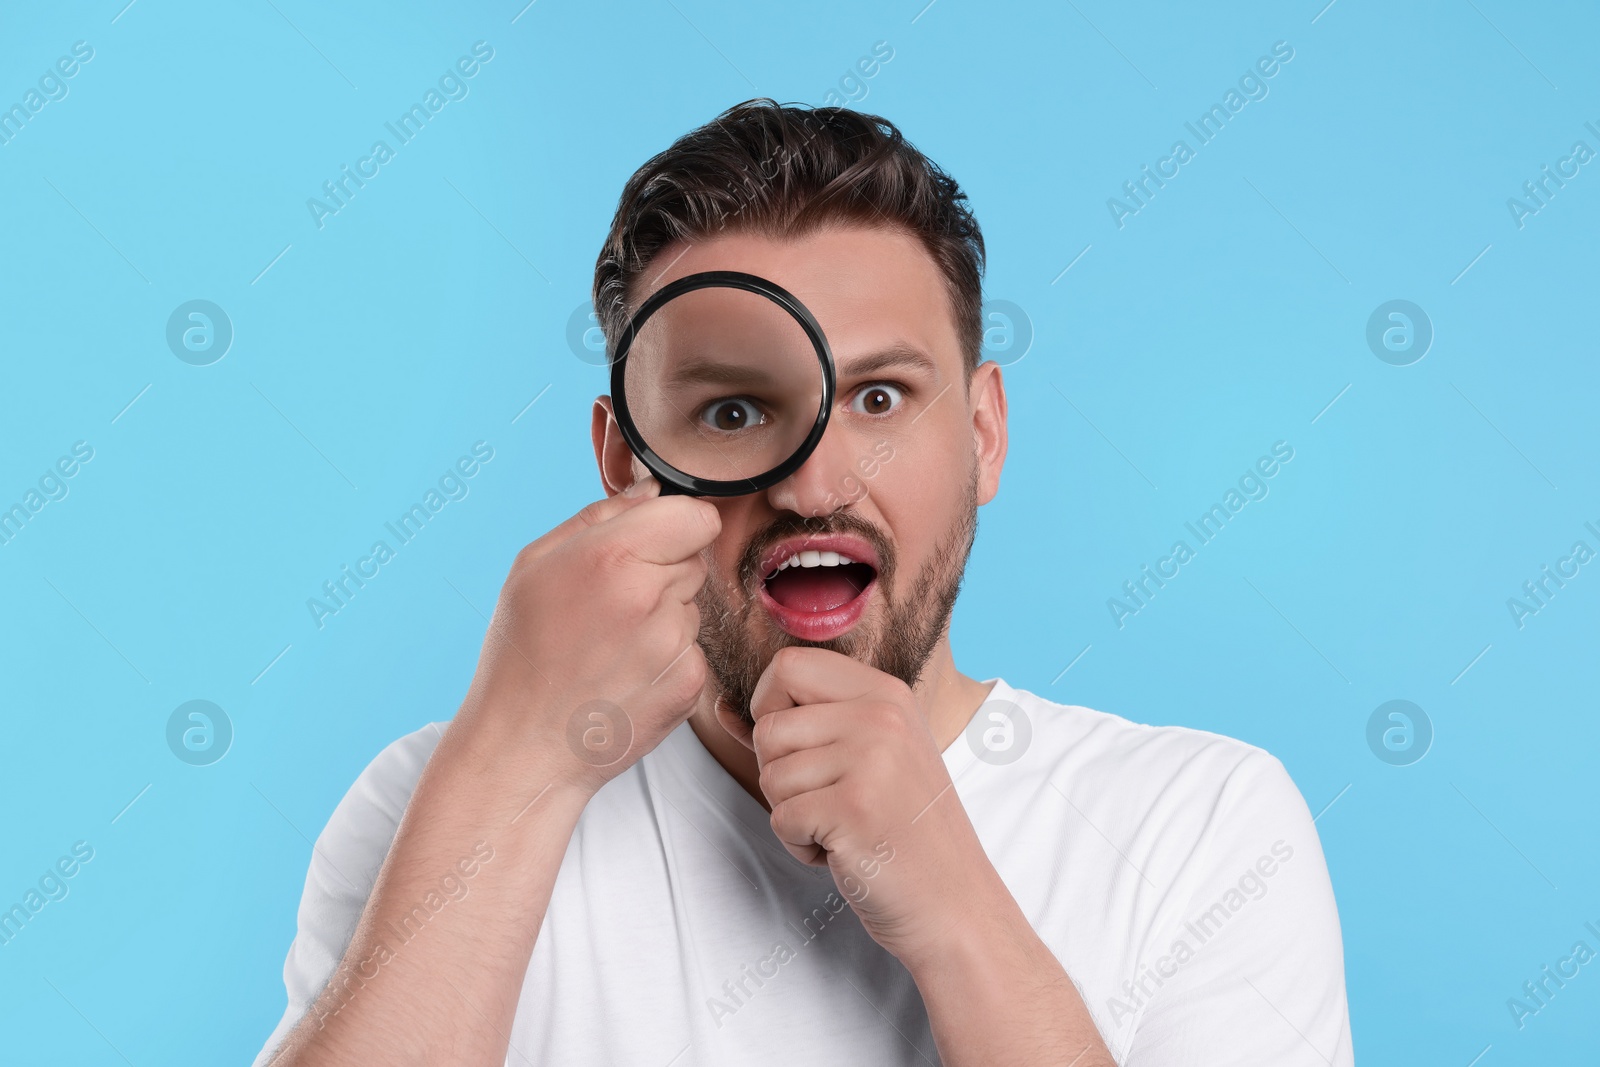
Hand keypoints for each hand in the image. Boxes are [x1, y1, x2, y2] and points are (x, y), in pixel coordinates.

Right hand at [459, 477, 720, 793]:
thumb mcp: (535, 564)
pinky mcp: (689, 683)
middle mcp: (651, 596)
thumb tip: (652, 491)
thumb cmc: (521, 651)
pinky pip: (693, 649)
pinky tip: (625, 674)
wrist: (524, 745)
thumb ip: (602, 515)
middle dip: (664, 571)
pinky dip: (668, 658)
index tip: (653, 543)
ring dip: (665, 616)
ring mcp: (675, 644)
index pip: (697, 516)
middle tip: (612, 604)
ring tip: (611, 644)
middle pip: (695, 558)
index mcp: (612, 555)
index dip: (676, 526)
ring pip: (693, 605)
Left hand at [719, 647, 988, 960]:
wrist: (954, 903)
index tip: (798, 749)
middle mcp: (881, 716)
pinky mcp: (854, 808)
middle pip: (770, 725)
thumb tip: (721, 708)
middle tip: (828, 801)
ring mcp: (871, 759)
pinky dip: (801, 846)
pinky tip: (845, 851)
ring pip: (771, 774)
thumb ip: (799, 727)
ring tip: (842, 827)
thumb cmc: (903, 832)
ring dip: (793, 814)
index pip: (788, 666)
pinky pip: (782, 818)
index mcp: (886, 693)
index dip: (770, 708)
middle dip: (779, 773)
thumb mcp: (865, 757)